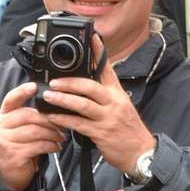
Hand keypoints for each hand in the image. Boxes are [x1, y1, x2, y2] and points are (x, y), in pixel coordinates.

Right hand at [0, 82, 65, 190]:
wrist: (7, 173)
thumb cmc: (18, 146)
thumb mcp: (19, 128)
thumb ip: (30, 116)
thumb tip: (54, 106)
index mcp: (3, 116)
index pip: (10, 99)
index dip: (22, 91)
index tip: (34, 86)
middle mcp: (0, 126)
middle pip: (27, 115)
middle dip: (48, 119)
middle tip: (62, 123)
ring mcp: (5, 141)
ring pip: (34, 131)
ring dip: (52, 133)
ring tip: (61, 137)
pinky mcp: (13, 155)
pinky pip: (37, 146)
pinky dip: (50, 146)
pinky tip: (56, 147)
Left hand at [41, 37, 155, 174]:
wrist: (141, 154)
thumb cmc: (128, 130)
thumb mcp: (121, 107)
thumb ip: (105, 95)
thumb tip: (86, 84)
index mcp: (118, 93)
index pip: (107, 68)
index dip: (99, 52)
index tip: (91, 37)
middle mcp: (114, 102)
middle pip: (90, 86)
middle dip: (70, 82)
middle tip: (54, 81)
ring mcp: (107, 118)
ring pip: (82, 104)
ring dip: (63, 99)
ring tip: (48, 96)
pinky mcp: (101, 133)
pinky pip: (78, 124)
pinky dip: (63, 120)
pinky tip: (52, 117)